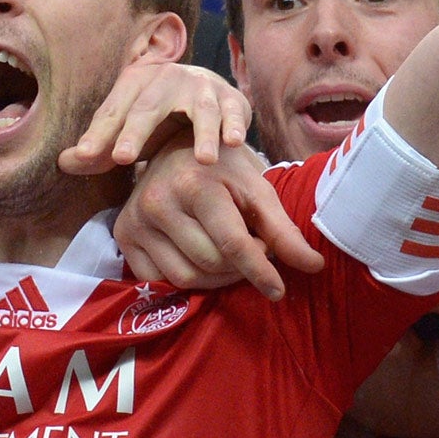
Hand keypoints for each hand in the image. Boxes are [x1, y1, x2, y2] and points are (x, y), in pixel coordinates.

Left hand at [60, 61, 250, 173]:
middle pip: (148, 106)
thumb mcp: (128, 130)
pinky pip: (234, 110)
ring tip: (204, 159)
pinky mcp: (230, 98)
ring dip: (203, 132)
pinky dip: (236, 124)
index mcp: (135, 83)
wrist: (202, 93)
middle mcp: (166, 79)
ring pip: (201, 108)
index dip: (98, 133)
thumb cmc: (158, 118)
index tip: (86, 156)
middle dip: (136, 131)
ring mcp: (201, 86)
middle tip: (124, 158)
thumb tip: (64, 163)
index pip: (113, 110)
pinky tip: (235, 142)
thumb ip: (100, 149)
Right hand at [113, 139, 323, 298]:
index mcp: (195, 182)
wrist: (175, 147)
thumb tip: (315, 267)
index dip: (260, 272)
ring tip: (229, 257)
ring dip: (216, 278)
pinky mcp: (124, 235)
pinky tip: (199, 259)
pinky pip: (160, 280)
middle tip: (252, 252)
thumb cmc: (224, 168)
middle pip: (212, 264)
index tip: (279, 290)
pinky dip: (186, 279)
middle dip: (240, 268)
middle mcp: (158, 200)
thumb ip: (283, 229)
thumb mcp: (257, 189)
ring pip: (186, 278)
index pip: (232, 244)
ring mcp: (136, 219)